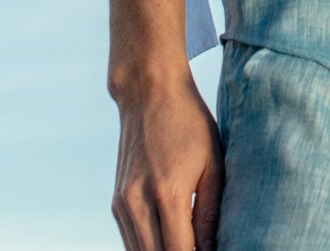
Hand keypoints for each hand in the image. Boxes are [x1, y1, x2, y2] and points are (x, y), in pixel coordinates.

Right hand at [112, 70, 222, 250]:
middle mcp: (137, 201)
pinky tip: (169, 240)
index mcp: (167, 192)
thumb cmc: (190, 125)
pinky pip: (130, 240)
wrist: (149, 94)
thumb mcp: (214, 165)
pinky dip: (148, 247)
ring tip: (187, 244)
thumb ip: (211, 214)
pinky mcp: (115, 202)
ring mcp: (121, 203)